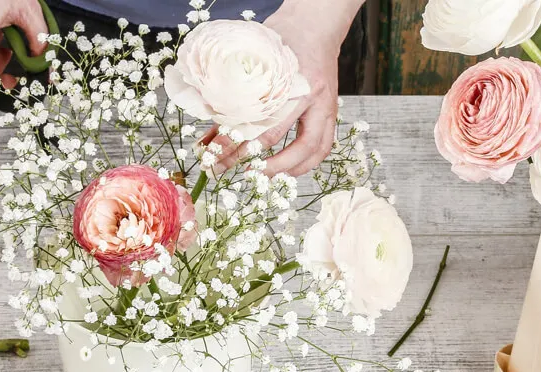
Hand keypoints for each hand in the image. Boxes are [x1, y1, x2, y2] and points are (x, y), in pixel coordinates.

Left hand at [205, 0, 363, 176]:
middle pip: (291, 143)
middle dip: (264, 165)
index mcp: (295, 83)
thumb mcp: (256, 61)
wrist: (315, 25)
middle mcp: (314, 98)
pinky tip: (287, 169)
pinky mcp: (331, 112)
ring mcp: (327, 107)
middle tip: (236, 172)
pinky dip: (305, 162)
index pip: (263, 124)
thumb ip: (236, 95)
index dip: (237, 143)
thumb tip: (209, 134)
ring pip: (316, 150)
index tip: (214, 156)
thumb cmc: (282, 40)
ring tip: (264, 177)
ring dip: (290, 169)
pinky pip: (323, 145)